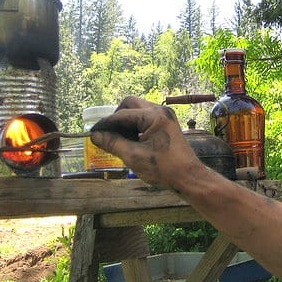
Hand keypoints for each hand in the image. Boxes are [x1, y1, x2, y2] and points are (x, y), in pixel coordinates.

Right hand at [89, 96, 203, 186]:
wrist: (189, 177)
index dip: (105, 124)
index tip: (93, 133)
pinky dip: (135, 126)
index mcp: (154, 116)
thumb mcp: (133, 156)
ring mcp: (165, 117)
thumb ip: (113, 143)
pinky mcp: (167, 125)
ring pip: (138, 110)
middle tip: (107, 133)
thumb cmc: (164, 168)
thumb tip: (95, 136)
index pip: (122, 114)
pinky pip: (146, 119)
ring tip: (117, 139)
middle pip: (130, 104)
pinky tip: (130, 141)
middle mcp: (160, 111)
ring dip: (126, 122)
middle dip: (116, 117)